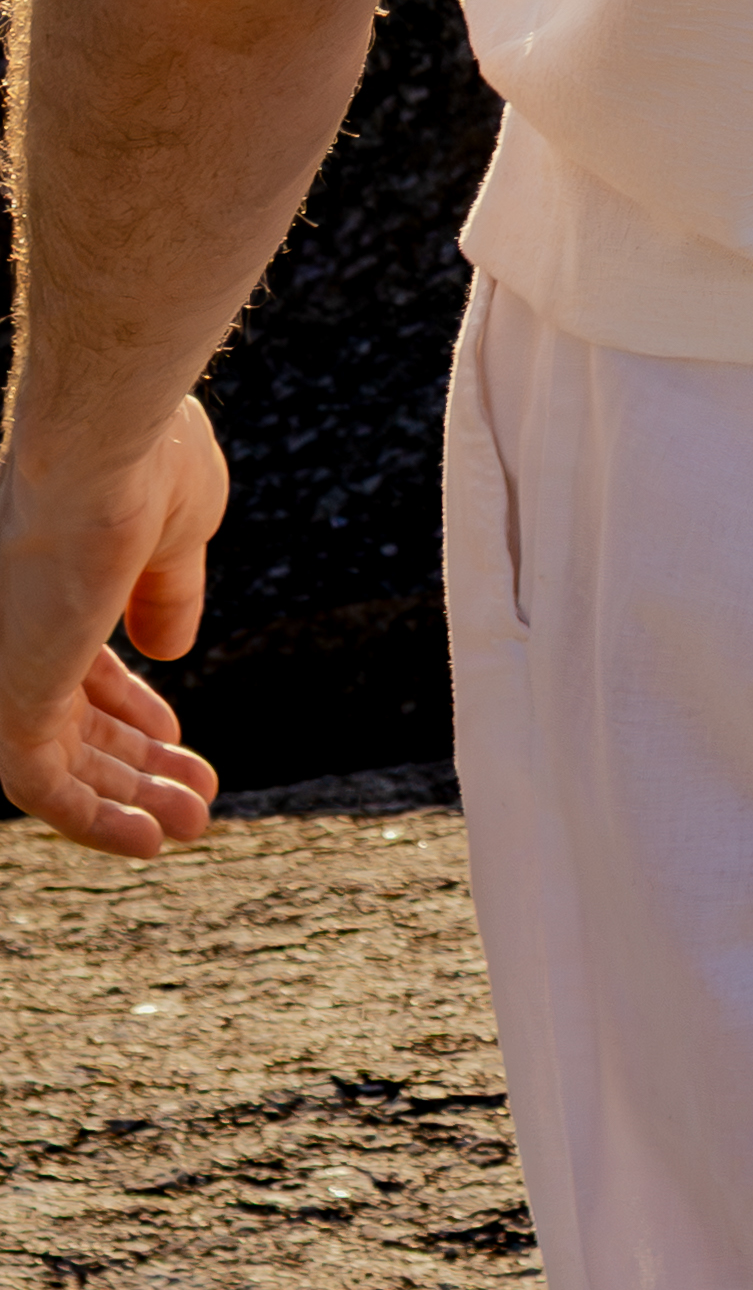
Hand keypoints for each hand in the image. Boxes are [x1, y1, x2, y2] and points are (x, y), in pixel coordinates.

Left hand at [0, 397, 227, 854]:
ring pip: (59, 764)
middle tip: (197, 795)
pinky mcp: (8, 702)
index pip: (76, 672)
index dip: (128, 712)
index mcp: (50, 588)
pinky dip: (93, 821)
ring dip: (125, 802)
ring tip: (193, 824)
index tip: (177, 738)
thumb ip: (168, 596)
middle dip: (134, 765)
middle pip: (71, 724)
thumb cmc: (147, 470)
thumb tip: (169, 650)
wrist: (108, 450)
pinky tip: (150, 839)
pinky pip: (41, 787)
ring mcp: (8, 667)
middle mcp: (17, 633)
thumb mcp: (176, 537)